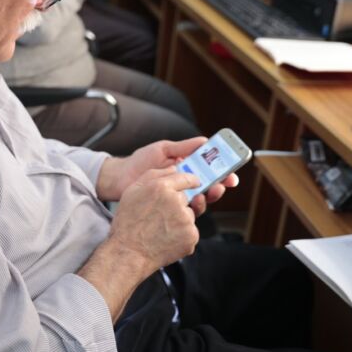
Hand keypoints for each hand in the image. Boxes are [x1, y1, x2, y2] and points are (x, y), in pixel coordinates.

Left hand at [97, 137, 238, 214]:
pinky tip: (193, 201)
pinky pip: (187, 211)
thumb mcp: (163, 150)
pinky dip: (194, 207)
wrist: (120, 178)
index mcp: (187, 167)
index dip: (224, 172)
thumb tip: (205, 140)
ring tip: (209, 191)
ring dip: (209, 196)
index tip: (231, 172)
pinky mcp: (170, 209)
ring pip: (202, 200)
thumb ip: (183, 147)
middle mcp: (185, 183)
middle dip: (220, 185)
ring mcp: (178, 196)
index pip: (210, 170)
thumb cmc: (140, 162)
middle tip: (223, 183)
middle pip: (210, 186)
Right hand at [107, 167, 200, 271]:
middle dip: (178, 205)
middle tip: (161, 216)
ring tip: (161, 229)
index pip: (187, 178)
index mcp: (162, 187)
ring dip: (180, 221)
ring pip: (188, 216)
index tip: (193, 184)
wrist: (128, 253)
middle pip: (186, 198)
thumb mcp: (132, 191)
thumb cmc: (128, 223)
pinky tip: (166, 239)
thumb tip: (174, 168)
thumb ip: (154, 174)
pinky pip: (190, 232)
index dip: (190, 181)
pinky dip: (182, 236)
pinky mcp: (191, 236)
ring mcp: (185, 220)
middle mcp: (176, 201)